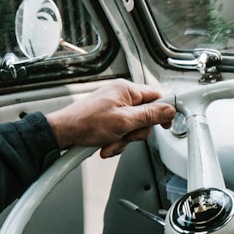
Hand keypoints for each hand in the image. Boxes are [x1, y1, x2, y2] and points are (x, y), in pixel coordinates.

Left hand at [45, 79, 175, 157]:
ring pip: (134, 127)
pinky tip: (106, 143)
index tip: (167, 123)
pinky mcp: (109, 119)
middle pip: (146, 116)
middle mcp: (121, 96)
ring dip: (124, 139)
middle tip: (126, 134)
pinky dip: (116, 141)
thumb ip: (150, 116)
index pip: (157, 96)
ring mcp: (115, 108)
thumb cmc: (86, 123)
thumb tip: (169, 110)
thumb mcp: (124, 121)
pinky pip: (122, 132)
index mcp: (126, 90)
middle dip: (136, 132)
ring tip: (111, 140)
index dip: (164, 111)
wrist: (64, 133)